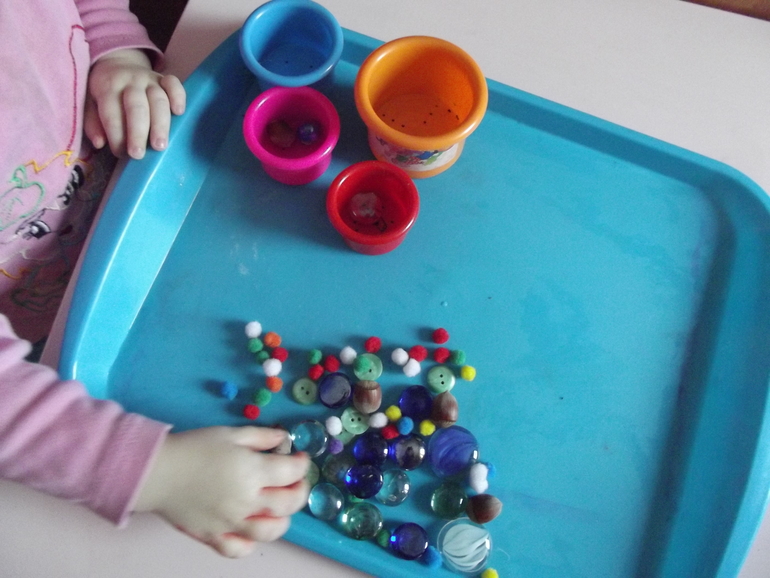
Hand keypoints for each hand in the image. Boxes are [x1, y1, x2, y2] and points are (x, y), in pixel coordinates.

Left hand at [84, 49, 185, 159]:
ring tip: (160, 146)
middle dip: (137, 132)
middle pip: (136, 107)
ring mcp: (149, 79)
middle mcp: (130, 81)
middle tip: (138, 154)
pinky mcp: (164, 78)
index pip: (112, 113)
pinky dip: (179, 96)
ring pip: (158, 100)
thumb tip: (99, 143)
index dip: (116, 135)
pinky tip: (179, 113)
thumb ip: (92, 122)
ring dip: (160, 124)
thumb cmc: (105, 89)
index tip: (120, 153)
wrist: (118, 61)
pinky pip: (174, 83)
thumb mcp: (90, 102)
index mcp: (107, 87)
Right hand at [134, 426, 309, 557]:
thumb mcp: (231, 433)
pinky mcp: (213, 536)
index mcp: (253, 471)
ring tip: (279, 508)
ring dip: (283, 519)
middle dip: (300, 490)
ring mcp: (231, 522)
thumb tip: (283, 440)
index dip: (302, 464)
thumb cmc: (194, 447)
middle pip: (289, 503)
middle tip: (296, 481)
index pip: (292, 472)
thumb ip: (261, 437)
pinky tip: (250, 529)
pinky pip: (238, 549)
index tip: (299, 458)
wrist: (157, 471)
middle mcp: (247, 500)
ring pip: (270, 531)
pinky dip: (250, 543)